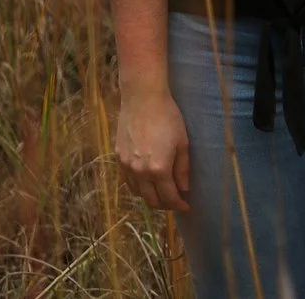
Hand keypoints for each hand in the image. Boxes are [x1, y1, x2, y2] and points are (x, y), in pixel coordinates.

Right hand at [116, 87, 191, 210]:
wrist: (142, 98)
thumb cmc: (167, 117)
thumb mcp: (182, 143)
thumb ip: (183, 169)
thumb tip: (184, 189)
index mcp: (158, 169)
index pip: (169, 197)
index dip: (178, 205)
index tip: (185, 206)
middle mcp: (140, 172)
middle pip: (152, 200)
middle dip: (165, 204)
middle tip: (174, 201)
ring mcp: (127, 166)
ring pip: (138, 193)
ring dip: (150, 197)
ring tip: (161, 193)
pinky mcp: (118, 158)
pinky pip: (127, 181)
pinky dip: (137, 187)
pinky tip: (145, 182)